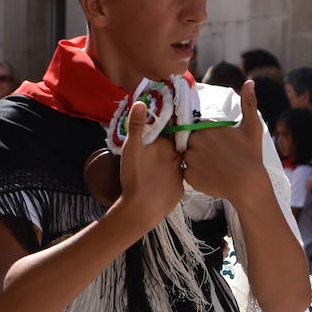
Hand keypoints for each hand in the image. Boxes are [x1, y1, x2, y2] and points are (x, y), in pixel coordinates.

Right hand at [116, 101, 182, 230]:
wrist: (141, 208)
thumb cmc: (135, 176)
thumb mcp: (131, 148)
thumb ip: (137, 125)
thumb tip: (140, 102)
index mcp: (167, 146)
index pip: (171, 133)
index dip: (166, 131)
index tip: (159, 133)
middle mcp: (178, 159)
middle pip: (175, 149)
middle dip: (168, 148)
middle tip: (155, 152)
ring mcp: (180, 176)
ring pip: (176, 165)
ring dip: (170, 165)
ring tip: (157, 168)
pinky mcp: (179, 191)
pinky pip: (175, 181)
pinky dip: (169, 181)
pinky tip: (159, 184)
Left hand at [182, 80, 270, 203]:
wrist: (248, 185)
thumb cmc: (251, 155)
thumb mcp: (252, 127)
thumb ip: (248, 103)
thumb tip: (250, 82)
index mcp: (206, 128)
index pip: (195, 128)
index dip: (204, 135)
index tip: (215, 142)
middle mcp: (194, 142)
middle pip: (189, 141)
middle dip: (198, 146)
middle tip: (214, 155)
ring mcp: (190, 160)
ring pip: (186, 156)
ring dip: (194, 159)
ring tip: (212, 165)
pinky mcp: (188, 176)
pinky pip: (186, 171)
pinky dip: (194, 173)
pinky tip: (209, 174)